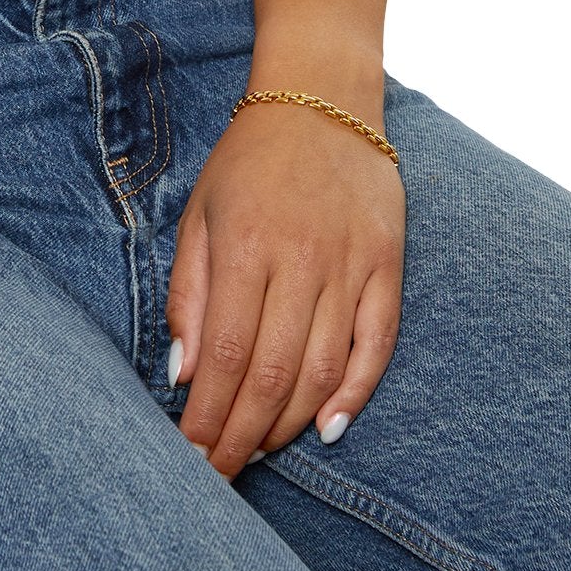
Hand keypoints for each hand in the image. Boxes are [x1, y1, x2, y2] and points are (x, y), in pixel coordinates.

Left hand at [166, 91, 405, 478]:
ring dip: (289, 422)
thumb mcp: (200, 213)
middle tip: (221, 472)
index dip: (209, 414)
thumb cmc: (249, 160)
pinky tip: (328, 427)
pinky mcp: (388, 265)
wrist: (321, 99)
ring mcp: (350, 264)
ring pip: (323, 369)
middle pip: (273, 373)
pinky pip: (377, 345)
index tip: (192, 453)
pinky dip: (355, 393)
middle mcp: (301, 259)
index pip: (226, 353)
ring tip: (260, 450)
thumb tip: (183, 373)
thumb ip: (189, 293)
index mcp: (246, 245)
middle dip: (243, 434)